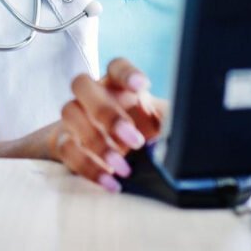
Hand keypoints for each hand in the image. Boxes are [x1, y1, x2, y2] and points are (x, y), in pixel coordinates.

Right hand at [50, 57, 165, 190]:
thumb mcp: (163, 128)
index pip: (116, 67)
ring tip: (123, 168)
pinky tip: (110, 182)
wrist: (120, 160)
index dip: (126, 73)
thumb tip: (187, 132)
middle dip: (106, 112)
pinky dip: (86, 166)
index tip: (142, 86)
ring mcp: (73, 117)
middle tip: (134, 141)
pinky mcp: (63, 142)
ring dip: (96, 141)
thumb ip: (173, 124)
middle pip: (82, 84)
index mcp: (118, 87)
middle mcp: (91, 96)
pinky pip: (65, 148)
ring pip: (69, 112)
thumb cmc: (145, 137)